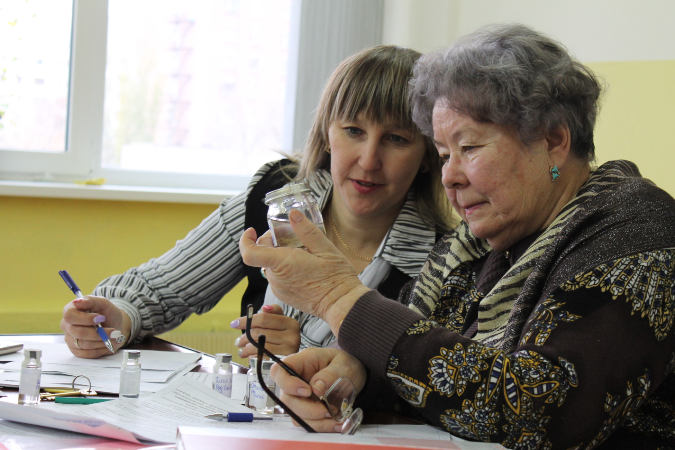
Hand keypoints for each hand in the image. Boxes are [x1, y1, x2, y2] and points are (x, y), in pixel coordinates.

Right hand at [60, 296, 130, 357]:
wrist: (115, 326)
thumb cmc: (107, 313)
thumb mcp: (103, 303)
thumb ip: (91, 301)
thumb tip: (77, 302)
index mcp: (70, 310)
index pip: (70, 316)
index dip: (85, 318)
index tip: (101, 318)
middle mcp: (67, 325)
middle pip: (78, 332)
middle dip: (98, 333)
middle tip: (114, 332)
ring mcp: (70, 339)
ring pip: (84, 344)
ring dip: (102, 341)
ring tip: (114, 337)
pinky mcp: (77, 351)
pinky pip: (87, 354)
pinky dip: (101, 349)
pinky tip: (109, 344)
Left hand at [231, 304, 300, 357]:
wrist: (295, 359)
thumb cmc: (283, 336)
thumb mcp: (281, 322)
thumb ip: (273, 312)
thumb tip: (264, 308)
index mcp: (291, 323)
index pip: (264, 318)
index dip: (246, 320)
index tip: (234, 324)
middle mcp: (292, 336)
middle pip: (259, 333)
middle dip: (244, 337)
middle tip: (238, 341)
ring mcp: (288, 350)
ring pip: (258, 346)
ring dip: (246, 348)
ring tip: (242, 350)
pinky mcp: (281, 362)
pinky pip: (261, 358)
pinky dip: (252, 357)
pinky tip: (250, 356)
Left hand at [239, 209, 369, 333]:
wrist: (341, 304)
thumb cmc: (336, 277)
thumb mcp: (325, 248)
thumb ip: (306, 230)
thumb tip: (293, 214)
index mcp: (283, 263)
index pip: (250, 253)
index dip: (246, 240)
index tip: (251, 231)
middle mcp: (276, 278)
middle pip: (262, 256)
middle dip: (271, 243)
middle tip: (291, 236)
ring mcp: (279, 289)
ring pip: (271, 267)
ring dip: (279, 256)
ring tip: (301, 251)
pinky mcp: (285, 296)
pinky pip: (278, 278)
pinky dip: (284, 269)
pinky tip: (302, 266)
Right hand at [271, 348, 365, 432]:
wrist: (354, 374)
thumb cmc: (346, 364)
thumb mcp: (343, 364)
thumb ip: (329, 374)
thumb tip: (316, 388)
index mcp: (302, 362)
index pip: (279, 371)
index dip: (287, 384)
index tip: (307, 391)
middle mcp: (296, 380)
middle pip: (287, 399)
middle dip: (307, 409)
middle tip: (327, 410)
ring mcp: (300, 397)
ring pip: (296, 415)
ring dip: (315, 421)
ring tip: (336, 418)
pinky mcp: (307, 410)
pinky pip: (307, 423)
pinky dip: (321, 426)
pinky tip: (336, 423)